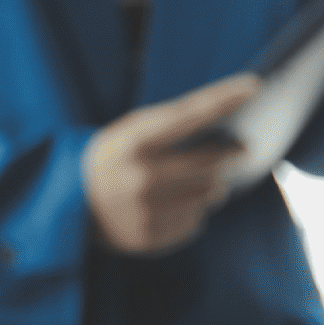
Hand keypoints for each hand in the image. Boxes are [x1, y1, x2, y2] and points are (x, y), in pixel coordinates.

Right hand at [82, 74, 255, 255]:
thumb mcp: (130, 133)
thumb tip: (228, 138)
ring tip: (196, 180)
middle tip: (242, 148)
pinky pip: (195, 222)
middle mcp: (142, 177)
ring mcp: (147, 211)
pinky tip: (174, 205)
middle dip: (230, 154)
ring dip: (212, 185)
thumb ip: (172, 130)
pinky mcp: (151, 238)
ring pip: (209, 196)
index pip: (188, 114)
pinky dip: (194, 211)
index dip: (223, 99)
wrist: (70, 203)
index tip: (253, 86)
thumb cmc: (111, 159)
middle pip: (210, 163)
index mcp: (133, 142)